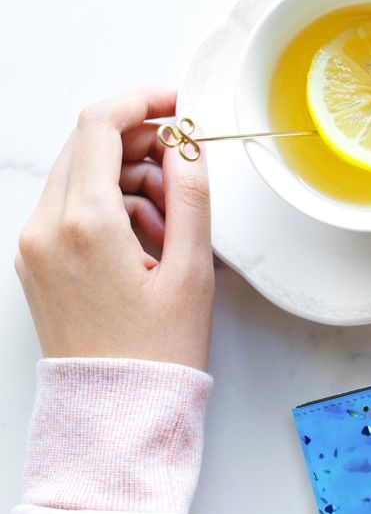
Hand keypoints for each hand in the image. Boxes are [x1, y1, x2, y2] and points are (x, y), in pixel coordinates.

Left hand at [15, 87, 213, 370]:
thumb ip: (192, 197)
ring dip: (129, 181)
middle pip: (88, 147)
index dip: (143, 102)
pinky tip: (147, 244)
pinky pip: (72, 209)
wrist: (117, 411)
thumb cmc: (157, 353)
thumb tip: (188, 146)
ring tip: (173, 227)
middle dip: (141, 146)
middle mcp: (47, 228)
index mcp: (85, 224)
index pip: (101, 126)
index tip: (177, 104)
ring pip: (82, 177)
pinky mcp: (37, 262)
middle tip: (185, 173)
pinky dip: (111, 209)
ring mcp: (35, 245)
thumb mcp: (192, 271)